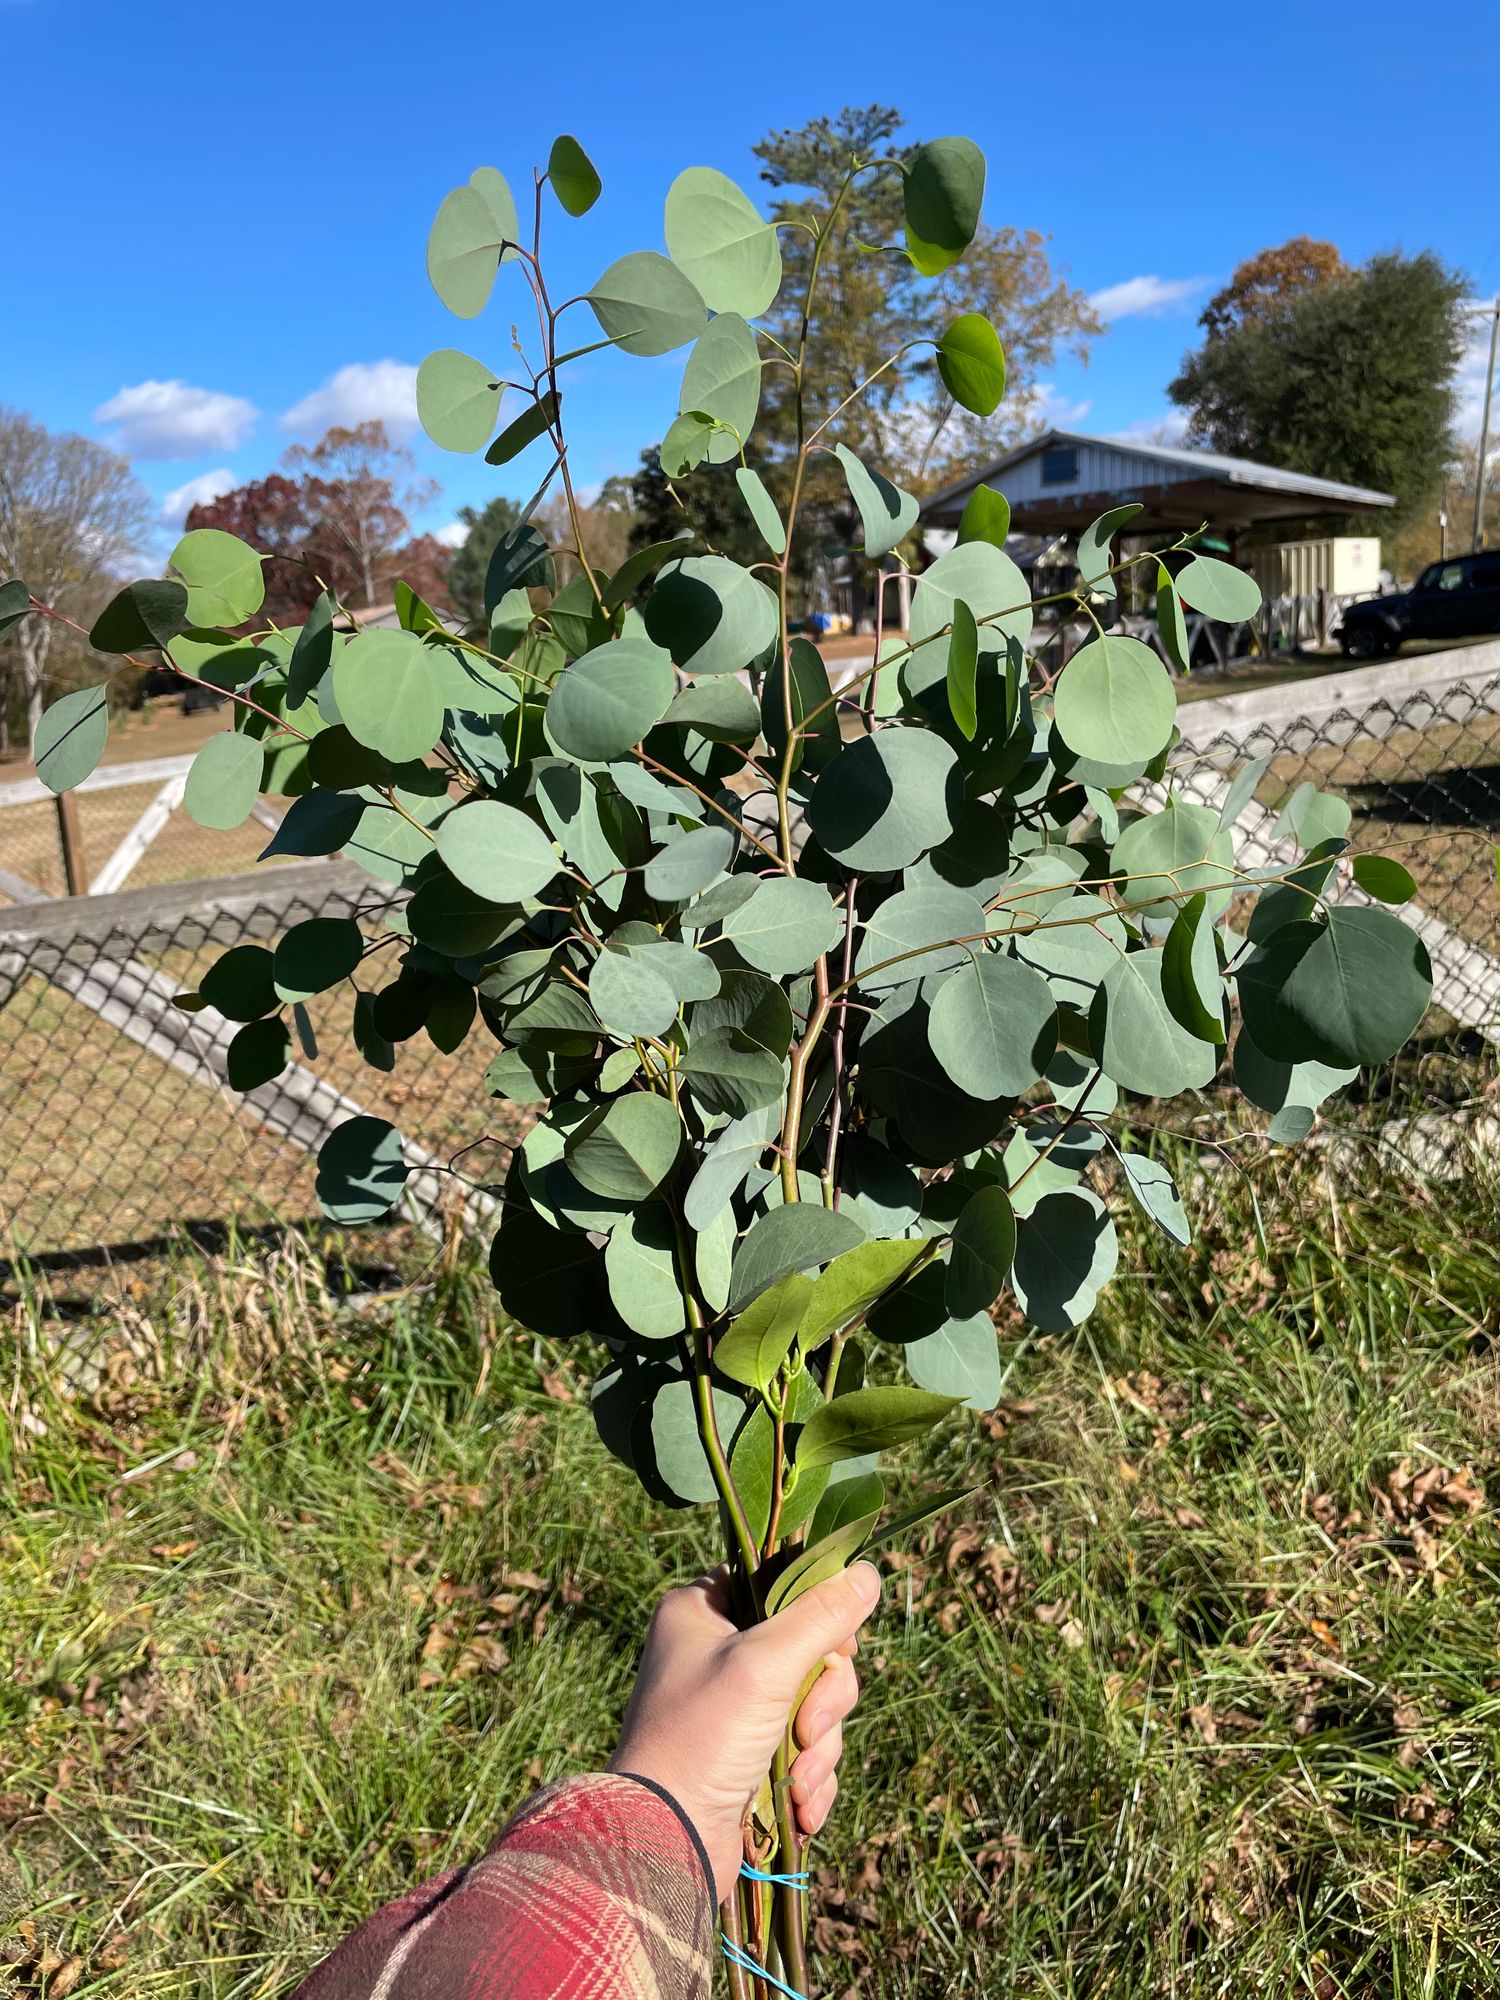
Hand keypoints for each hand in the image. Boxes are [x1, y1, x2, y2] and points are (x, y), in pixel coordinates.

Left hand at [609, 1562, 880, 1902]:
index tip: (840, 1644)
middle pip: (808, 1648)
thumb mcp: (766, 1665)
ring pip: (813, 1704)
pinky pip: (804, 1750)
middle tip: (808, 1727)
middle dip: (823, 1698)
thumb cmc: (703, 1737)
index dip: (816, 1610)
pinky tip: (799, 1806)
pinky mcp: (748, 1757)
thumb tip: (868, 1572)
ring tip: (798, 1781)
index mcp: (700, 1611)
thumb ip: (821, 1617)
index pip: (775, 1582)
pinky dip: (809, 1777)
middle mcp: (714, 1652)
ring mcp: (732, 1708)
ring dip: (819, 1746)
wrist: (665, 1842)